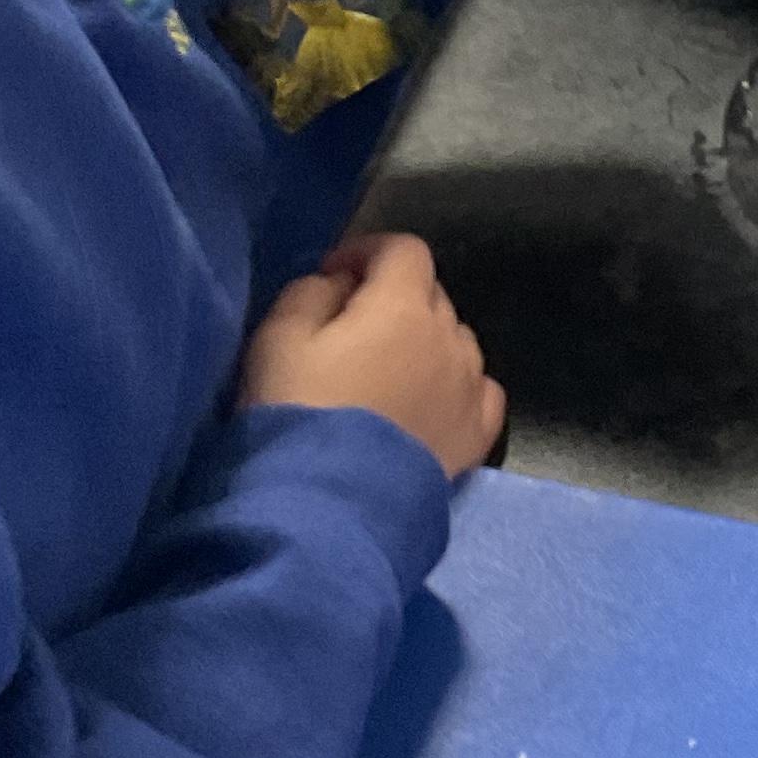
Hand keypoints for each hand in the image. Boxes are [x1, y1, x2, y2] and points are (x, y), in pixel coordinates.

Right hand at [244, 232, 505, 483]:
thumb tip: (340, 284)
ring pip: (455, 342)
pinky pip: (479, 391)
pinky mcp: (477, 435)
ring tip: (384, 373)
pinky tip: (429, 403)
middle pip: (430, 294)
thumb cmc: (298, 413)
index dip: (367, 252)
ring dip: (424, 342)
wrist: (330, 507)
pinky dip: (456, 386)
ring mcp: (471, 388)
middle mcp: (450, 338)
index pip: (403, 250)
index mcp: (403, 306)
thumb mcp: (278, 338)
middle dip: (392, 298)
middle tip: (348, 328)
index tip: (334, 276)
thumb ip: (310, 293)